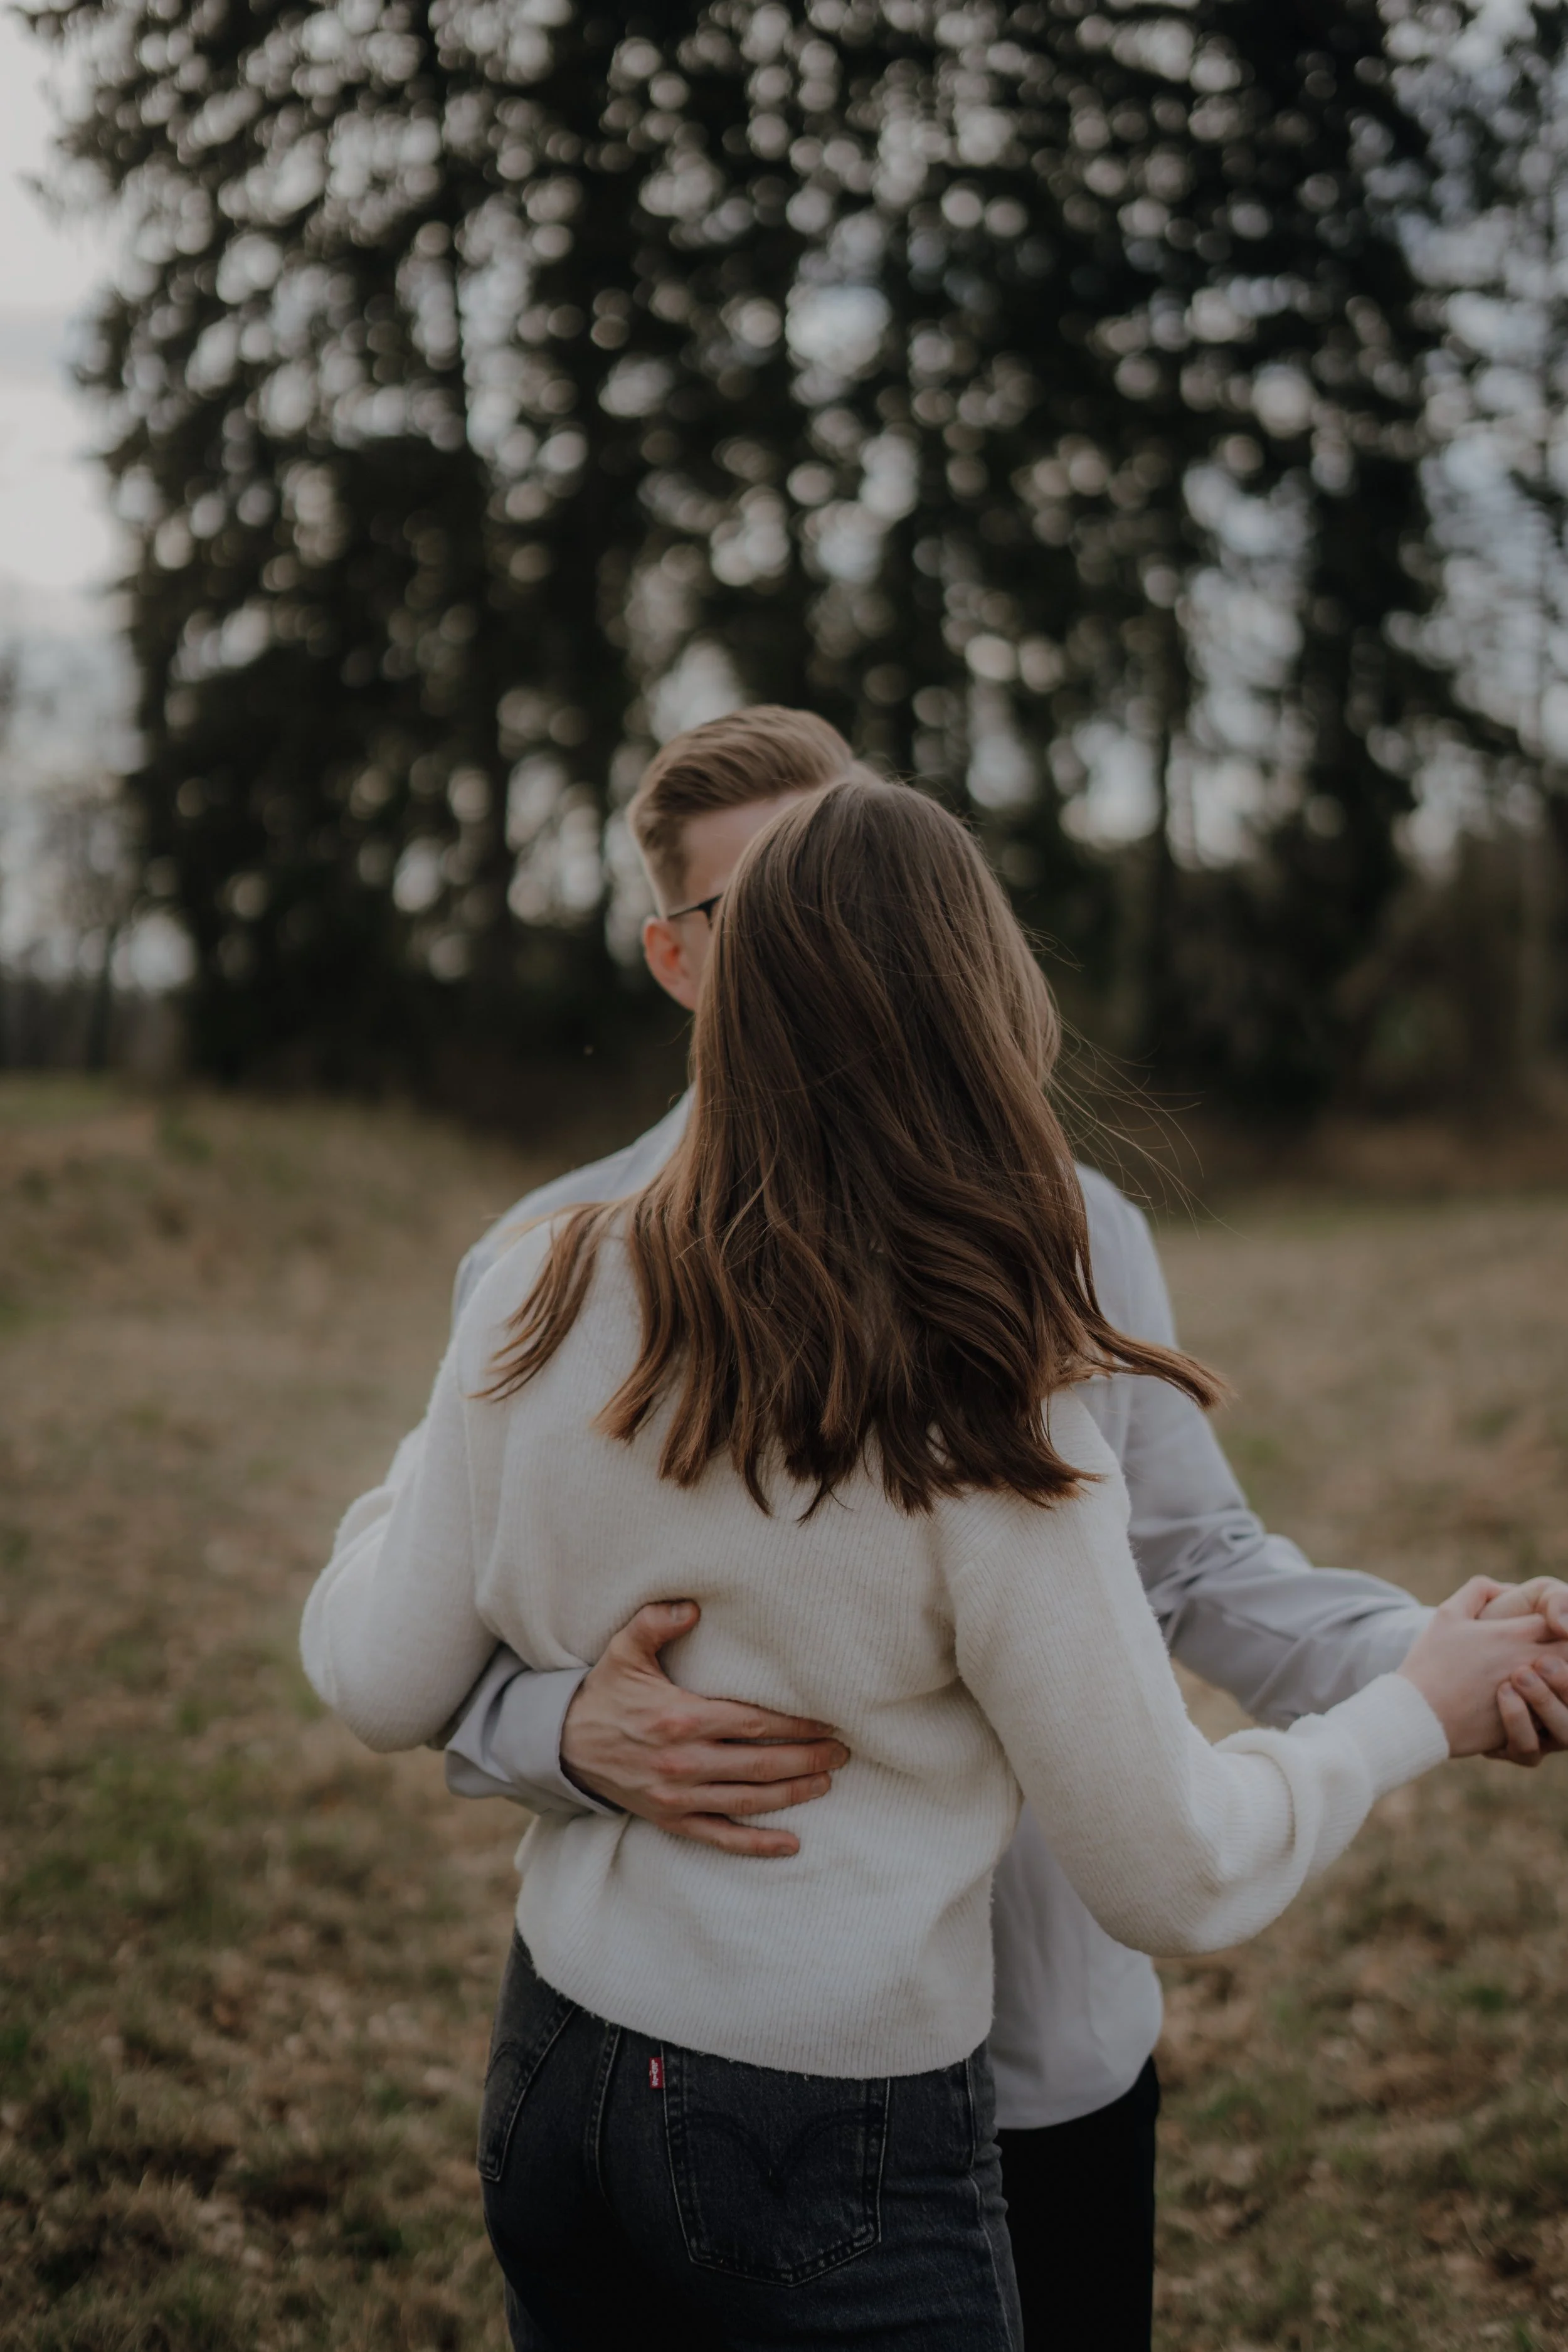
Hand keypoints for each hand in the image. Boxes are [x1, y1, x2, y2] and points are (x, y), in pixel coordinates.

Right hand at [560, 1601, 849, 1856]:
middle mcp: (684, 1761)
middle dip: (807, 1758)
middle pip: (761, 1763)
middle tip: (842, 1752)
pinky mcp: (671, 1819)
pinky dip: (757, 1843)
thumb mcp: (624, 1650)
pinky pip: (721, 1837)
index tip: (827, 1721)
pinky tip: (791, 1843)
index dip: (795, 1724)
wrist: (562, 1746)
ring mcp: (678, 1795)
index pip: (753, 1723)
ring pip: (749, 1800)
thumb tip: (693, 1605)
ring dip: (793, 1793)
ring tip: (826, 1781)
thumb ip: (657, 1622)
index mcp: (680, 1717)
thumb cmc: (602, 1694)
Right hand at [1396, 1577, 1567, 1759]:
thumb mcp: (1447, 1614)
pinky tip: (1535, 1708)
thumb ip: (1479, 1590)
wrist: (1417, 1713)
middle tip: (1551, 1654)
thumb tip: (1507, 1588)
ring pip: (1566, 1687)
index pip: (1558, 1620)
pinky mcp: (1524, 1727)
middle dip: (1564, 1649)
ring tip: (1550, 1681)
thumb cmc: (1430, 1662)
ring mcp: (1528, 1698)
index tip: (1551, 1626)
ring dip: (1561, 1683)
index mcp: (1511, 1635)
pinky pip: (1551, 1719)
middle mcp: (1526, 1663)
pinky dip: (1547, 1711)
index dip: (1559, 1621)